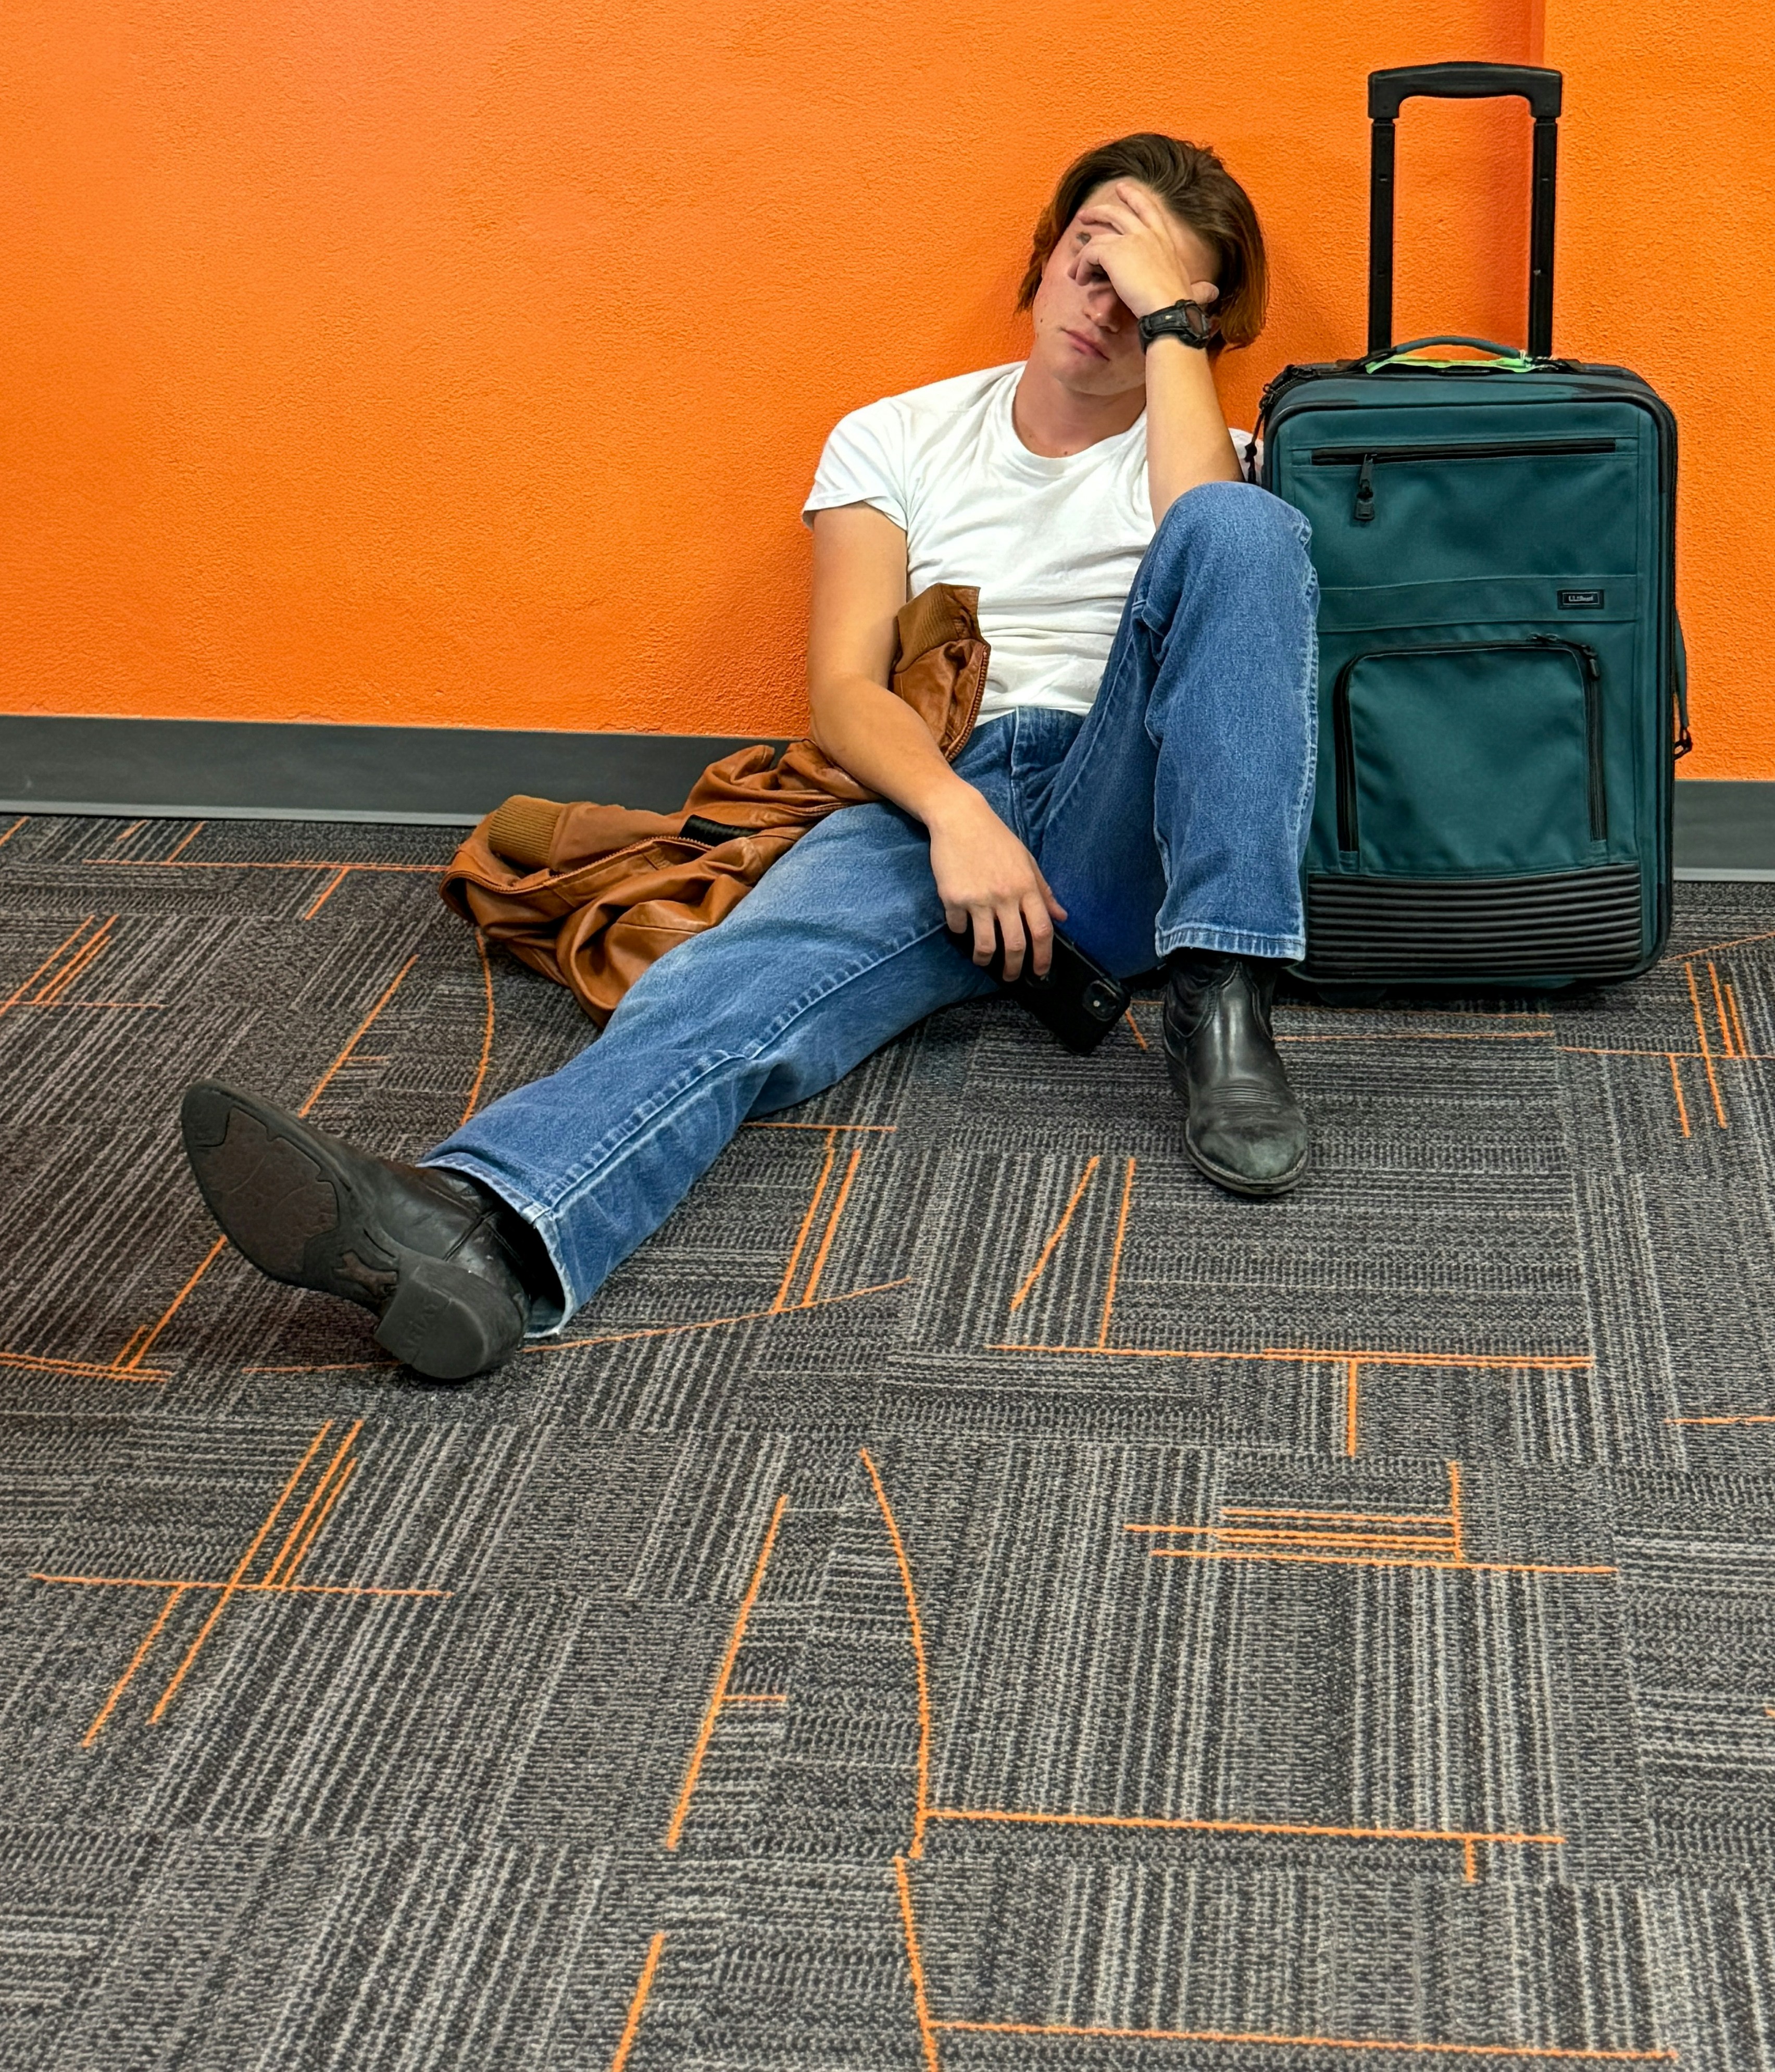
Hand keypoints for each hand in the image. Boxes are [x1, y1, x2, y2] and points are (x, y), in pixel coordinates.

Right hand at [926, 787, 1066, 981]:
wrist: (960, 818)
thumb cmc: (996, 838)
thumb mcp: (1026, 860)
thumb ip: (1043, 890)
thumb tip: (1061, 915)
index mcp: (1027, 887)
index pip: (1042, 930)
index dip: (1043, 957)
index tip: (1040, 971)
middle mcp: (1005, 896)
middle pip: (1015, 944)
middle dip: (1014, 968)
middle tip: (1011, 976)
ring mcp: (978, 898)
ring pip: (985, 944)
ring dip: (984, 959)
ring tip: (983, 960)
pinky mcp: (953, 898)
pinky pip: (958, 927)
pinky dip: (959, 931)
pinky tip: (961, 926)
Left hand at [1068, 180, 1219, 324]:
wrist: (1168, 310)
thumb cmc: (1180, 305)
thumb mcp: (1192, 290)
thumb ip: (1199, 289)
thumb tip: (1213, 293)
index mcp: (1164, 239)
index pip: (1148, 209)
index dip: (1134, 197)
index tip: (1122, 189)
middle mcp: (1147, 234)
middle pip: (1117, 213)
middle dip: (1099, 211)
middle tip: (1085, 215)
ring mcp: (1129, 241)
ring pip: (1097, 237)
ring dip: (1083, 254)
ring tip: (1074, 268)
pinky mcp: (1113, 252)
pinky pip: (1089, 254)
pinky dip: (1081, 266)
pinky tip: (1081, 280)